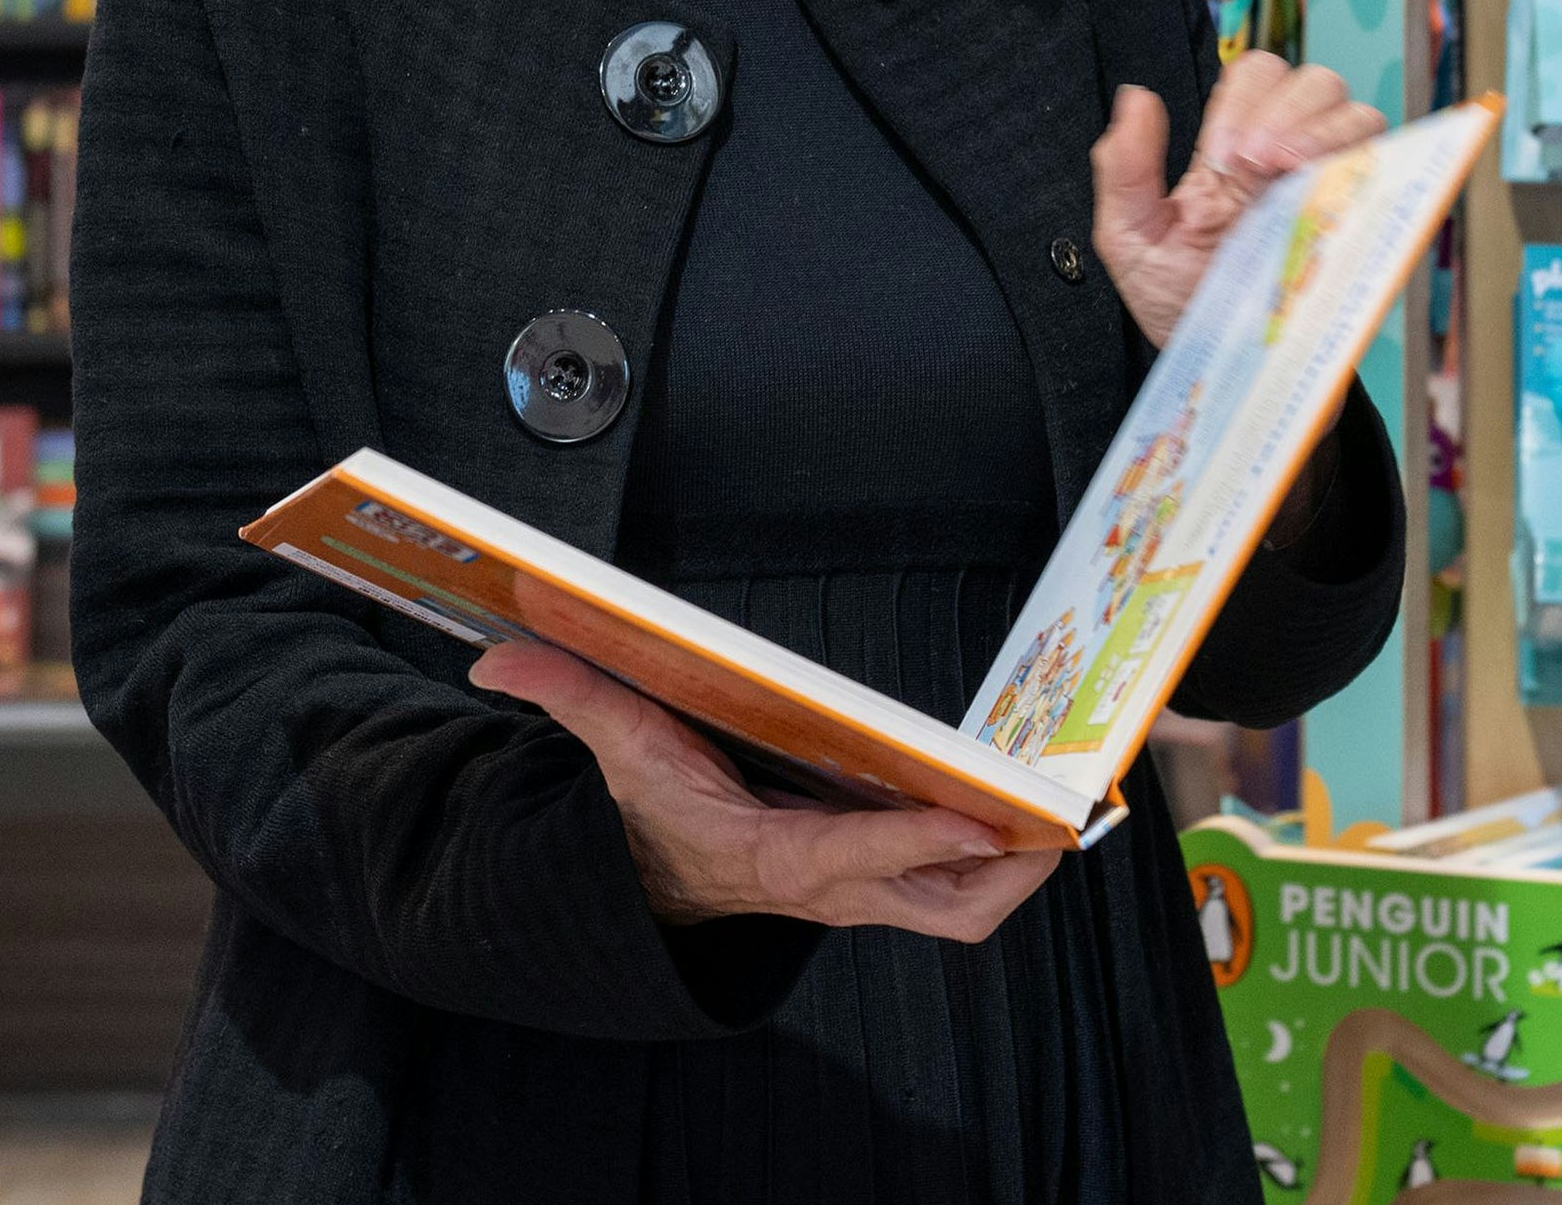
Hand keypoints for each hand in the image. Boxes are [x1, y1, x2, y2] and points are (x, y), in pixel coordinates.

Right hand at [473, 643, 1062, 939]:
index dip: (916, 841)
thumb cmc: (652, 812)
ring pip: (965, 908)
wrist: (656, 882)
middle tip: (1055, 818)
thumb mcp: (613, 750)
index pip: (850, 858)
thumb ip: (568, 697)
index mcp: (769, 857)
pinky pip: (960, 891)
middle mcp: (829, 889)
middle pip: (943, 907)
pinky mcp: (882, 887)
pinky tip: (1030, 808)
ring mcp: (863, 896)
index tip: (978, 815)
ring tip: (1063, 810)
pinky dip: (1000, 860)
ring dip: (1017, 871)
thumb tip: (497, 655)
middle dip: (1006, 872)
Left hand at [1090, 52, 1390, 346]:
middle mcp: (1289, 159)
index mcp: (1232, 151)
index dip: (1244, 99)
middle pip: (1315, 83)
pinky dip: (1364, 164)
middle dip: (1284, 111)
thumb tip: (1136, 95)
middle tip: (1252, 162)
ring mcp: (1331, 188)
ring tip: (1285, 169)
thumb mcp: (1130, 239)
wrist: (1226, 371)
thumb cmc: (1182, 304)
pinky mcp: (1364, 224)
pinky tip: (1326, 190)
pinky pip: (1388, 172)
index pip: (1257, 77)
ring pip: (1359, 115)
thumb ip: (1125, 167)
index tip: (1222, 153)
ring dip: (1323, 129)